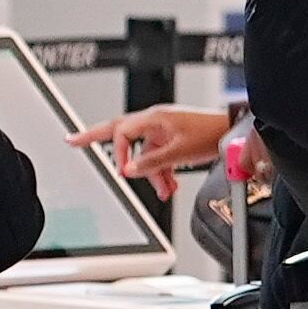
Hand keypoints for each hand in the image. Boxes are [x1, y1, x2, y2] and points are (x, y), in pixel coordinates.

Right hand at [70, 103, 236, 197]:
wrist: (235, 130)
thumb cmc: (211, 133)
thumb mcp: (179, 152)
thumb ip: (151, 163)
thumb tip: (128, 171)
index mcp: (153, 118)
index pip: (121, 132)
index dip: (119, 153)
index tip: (123, 171)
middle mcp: (154, 121)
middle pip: (118, 132)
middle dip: (95, 138)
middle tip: (72, 141)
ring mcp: (163, 130)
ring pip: (145, 153)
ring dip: (151, 174)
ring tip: (163, 190)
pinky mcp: (173, 139)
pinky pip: (158, 156)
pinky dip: (162, 171)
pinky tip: (170, 184)